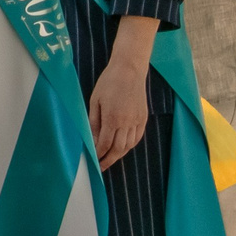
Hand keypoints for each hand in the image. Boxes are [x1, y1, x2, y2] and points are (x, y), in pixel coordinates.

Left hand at [89, 44, 151, 170]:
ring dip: (119, 154)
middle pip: (118, 149)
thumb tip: (91, 139)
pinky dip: (130, 145)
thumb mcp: (95, 101)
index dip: (98, 154)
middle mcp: (126, 122)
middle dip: (109, 159)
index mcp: (112, 118)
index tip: (93, 160)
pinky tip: (123, 148)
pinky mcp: (143, 118)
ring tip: (111, 158)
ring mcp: (137, 121)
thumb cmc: (109, 82)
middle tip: (101, 166)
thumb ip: (93, 122)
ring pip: (129, 145)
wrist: (129, 70)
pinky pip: (137, 137)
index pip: (104, 144)